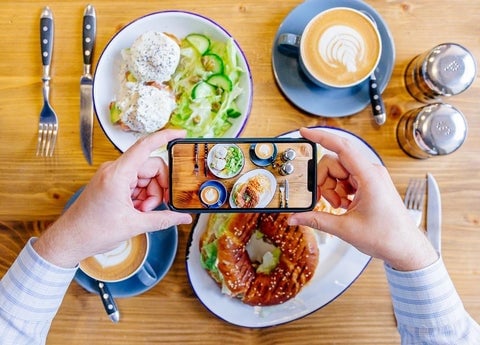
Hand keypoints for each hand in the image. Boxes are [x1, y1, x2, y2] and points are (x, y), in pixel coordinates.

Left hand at [34, 129, 191, 267]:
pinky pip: (136, 183)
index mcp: (117, 174)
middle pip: (151, 167)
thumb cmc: (92, 230)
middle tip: (156, 206)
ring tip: (141, 212)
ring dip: (149, 195)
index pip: (145, 146)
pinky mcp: (112, 183)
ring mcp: (113, 176)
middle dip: (159, 187)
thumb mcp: (134, 226)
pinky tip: (136, 211)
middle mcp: (115, 170)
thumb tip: (183, 217)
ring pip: (145, 177)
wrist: (71, 239)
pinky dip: (141, 196)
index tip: (181, 134)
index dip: (165, 137)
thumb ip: (163, 219)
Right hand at [288, 128, 437, 270]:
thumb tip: (295, 217)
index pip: (342, 147)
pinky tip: (343, 207)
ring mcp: (369, 178)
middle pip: (334, 163)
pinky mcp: (368, 185)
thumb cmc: (387, 236)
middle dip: (324, 181)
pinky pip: (345, 180)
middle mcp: (370, 172)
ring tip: (339, 207)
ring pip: (338, 173)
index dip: (322, 137)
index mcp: (369, 176)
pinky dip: (338, 192)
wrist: (405, 248)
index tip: (305, 132)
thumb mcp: (345, 228)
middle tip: (325, 201)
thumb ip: (316, 220)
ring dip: (332, 189)